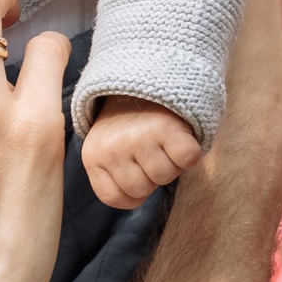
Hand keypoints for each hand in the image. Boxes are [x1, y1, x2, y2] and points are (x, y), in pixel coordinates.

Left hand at [81, 98, 202, 210]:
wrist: (143, 83)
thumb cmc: (128, 126)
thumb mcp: (107, 149)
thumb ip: (113, 177)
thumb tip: (134, 199)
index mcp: (93, 157)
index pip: (116, 198)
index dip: (132, 191)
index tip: (135, 169)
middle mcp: (112, 148)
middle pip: (142, 190)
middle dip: (151, 176)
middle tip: (150, 150)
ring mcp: (138, 138)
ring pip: (165, 177)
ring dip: (170, 163)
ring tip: (161, 141)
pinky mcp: (165, 128)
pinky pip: (186, 160)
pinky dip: (189, 153)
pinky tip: (178, 138)